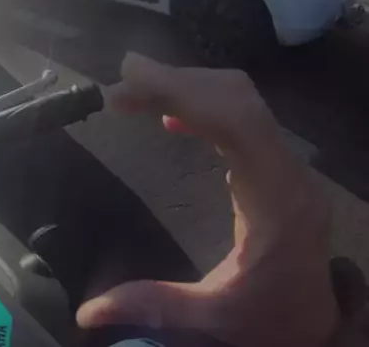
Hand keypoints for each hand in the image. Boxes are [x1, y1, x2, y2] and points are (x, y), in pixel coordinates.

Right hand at [76, 53, 338, 346]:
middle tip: (122, 79)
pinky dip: (203, 108)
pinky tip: (169, 118)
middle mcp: (287, 172)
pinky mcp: (274, 167)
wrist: (314, 320)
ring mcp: (284, 166)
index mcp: (276, 202)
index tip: (128, 81)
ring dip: (189, 87)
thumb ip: (152, 304)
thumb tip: (85, 312)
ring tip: (136, 88)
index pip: (237, 125)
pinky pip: (243, 119)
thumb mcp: (212, 314)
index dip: (183, 93)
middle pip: (239, 100)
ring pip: (242, 102)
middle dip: (178, 80)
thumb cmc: (269, 317)